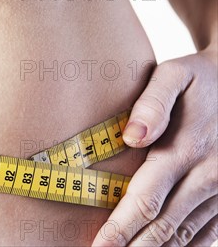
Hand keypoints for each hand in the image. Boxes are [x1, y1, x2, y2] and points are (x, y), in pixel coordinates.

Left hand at [92, 49, 216, 245]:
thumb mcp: (175, 75)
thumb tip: (131, 137)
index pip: (145, 201)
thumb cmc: (199, 80)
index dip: (119, 229)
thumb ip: (152, 103)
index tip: (98, 246)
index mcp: (184, 150)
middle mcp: (206, 178)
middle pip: (163, 227)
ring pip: (184, 237)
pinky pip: (206, 235)